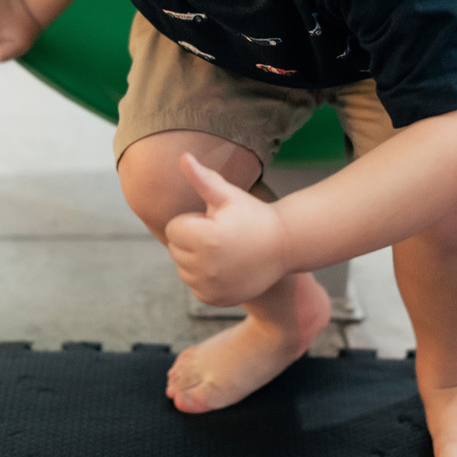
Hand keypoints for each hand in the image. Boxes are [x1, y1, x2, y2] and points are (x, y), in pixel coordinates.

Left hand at [164, 154, 290, 305]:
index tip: (215, 221)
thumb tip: (183, 156)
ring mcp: (209, 286)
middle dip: (192, 240)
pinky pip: (194, 286)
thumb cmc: (254, 216)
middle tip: (221, 235)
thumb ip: (203, 178)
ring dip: (196, 259)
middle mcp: (205, 267)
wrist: (283, 247)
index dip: (194, 221)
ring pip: (182, 269)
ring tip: (224, 251)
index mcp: (204, 238)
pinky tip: (225, 267)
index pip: (173, 229)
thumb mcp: (229, 196)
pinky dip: (204, 278)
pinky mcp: (213, 300)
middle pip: (175, 249)